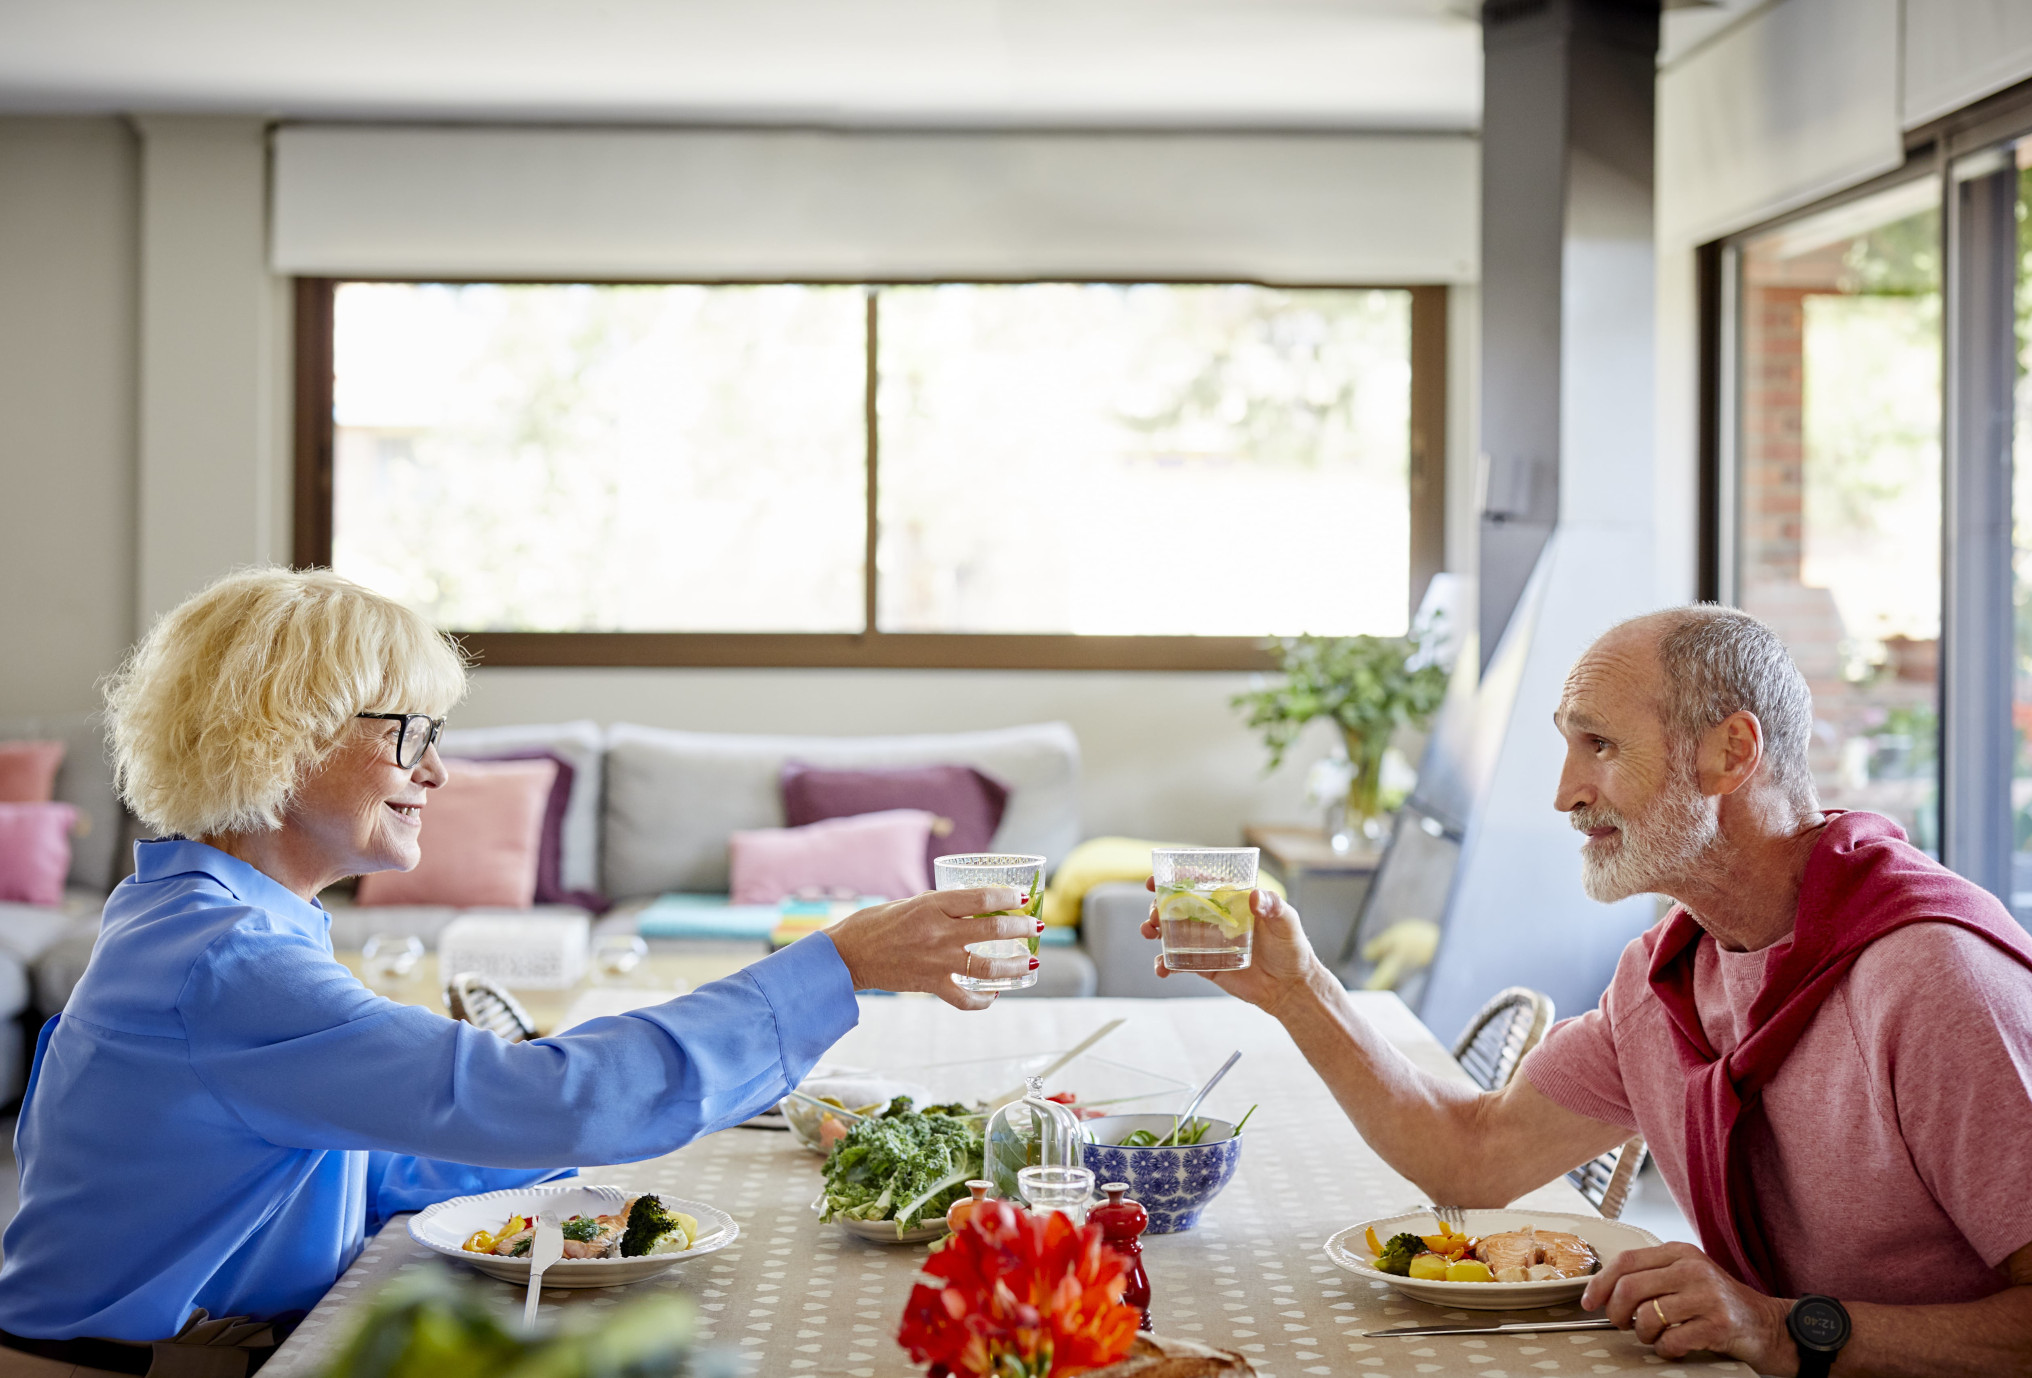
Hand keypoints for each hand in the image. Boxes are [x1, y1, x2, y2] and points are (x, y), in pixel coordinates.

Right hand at [826, 887, 1038, 1011]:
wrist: (848, 955)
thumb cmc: (875, 924)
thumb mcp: (909, 902)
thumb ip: (940, 906)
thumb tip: (970, 908)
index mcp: (932, 905)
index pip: (982, 898)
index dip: (1008, 897)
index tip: (1023, 897)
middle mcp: (938, 932)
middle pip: (993, 929)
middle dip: (1020, 928)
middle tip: (1035, 926)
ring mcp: (936, 961)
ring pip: (988, 966)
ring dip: (1015, 965)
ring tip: (1031, 961)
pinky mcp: (930, 985)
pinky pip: (965, 998)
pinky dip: (983, 1000)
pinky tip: (995, 995)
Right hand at [1137, 879, 1328, 1016]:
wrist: (1290, 987)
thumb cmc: (1291, 948)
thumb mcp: (1286, 922)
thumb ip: (1273, 906)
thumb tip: (1256, 896)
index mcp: (1229, 900)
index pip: (1198, 883)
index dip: (1174, 878)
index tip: (1155, 879)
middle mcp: (1214, 918)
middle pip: (1177, 905)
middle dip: (1158, 905)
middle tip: (1155, 913)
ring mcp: (1206, 942)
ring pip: (1171, 931)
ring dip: (1154, 929)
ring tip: (1149, 931)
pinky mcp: (1203, 965)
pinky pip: (1177, 963)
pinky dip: (1164, 965)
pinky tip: (1162, 970)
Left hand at [1582, 1241, 1794, 1371]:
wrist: (1767, 1324)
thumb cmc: (1718, 1302)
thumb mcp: (1686, 1276)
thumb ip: (1651, 1276)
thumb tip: (1604, 1291)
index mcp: (1680, 1252)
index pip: (1626, 1261)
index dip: (1600, 1283)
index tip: (1589, 1302)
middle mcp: (1692, 1269)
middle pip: (1630, 1288)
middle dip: (1616, 1312)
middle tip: (1622, 1324)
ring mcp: (1707, 1296)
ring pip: (1647, 1316)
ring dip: (1643, 1335)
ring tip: (1654, 1337)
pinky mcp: (1718, 1325)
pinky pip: (1671, 1340)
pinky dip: (1664, 1350)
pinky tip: (1673, 1348)